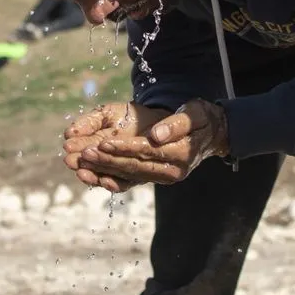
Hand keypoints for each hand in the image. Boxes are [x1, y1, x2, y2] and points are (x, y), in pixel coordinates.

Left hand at [72, 99, 229, 189]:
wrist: (213, 135)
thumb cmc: (202, 119)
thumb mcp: (195, 114)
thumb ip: (176, 124)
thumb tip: (156, 135)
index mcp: (181, 153)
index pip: (146, 151)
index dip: (123, 148)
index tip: (102, 143)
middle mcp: (172, 170)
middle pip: (134, 166)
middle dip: (107, 160)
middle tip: (83, 155)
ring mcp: (165, 177)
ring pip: (129, 175)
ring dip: (104, 171)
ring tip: (81, 165)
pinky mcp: (157, 178)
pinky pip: (131, 180)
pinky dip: (111, 178)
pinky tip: (92, 176)